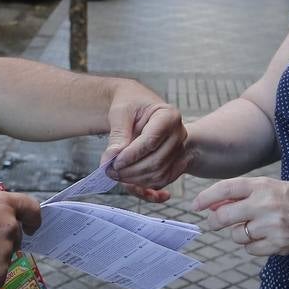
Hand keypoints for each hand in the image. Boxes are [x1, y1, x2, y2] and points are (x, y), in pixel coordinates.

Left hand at [101, 87, 188, 202]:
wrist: (137, 105)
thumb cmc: (130, 104)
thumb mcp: (120, 113)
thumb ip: (118, 135)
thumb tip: (111, 158)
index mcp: (169, 116)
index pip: (151, 141)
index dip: (131, 155)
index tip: (113, 162)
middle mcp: (179, 133)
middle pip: (156, 161)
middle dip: (131, 170)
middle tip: (109, 172)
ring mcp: (179, 149)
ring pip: (159, 173)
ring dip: (135, 179)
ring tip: (115, 175)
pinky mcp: (175, 162)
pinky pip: (162, 179)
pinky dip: (145, 184)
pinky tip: (129, 181)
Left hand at [193, 177, 288, 255]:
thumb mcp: (271, 187)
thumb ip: (243, 195)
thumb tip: (213, 206)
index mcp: (262, 186)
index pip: (225, 189)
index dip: (206, 198)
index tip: (195, 205)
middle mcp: (265, 204)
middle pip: (224, 217)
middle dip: (214, 222)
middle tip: (214, 223)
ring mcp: (271, 225)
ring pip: (236, 236)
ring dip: (239, 234)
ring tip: (256, 228)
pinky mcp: (278, 244)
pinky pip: (250, 249)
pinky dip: (253, 246)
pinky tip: (266, 238)